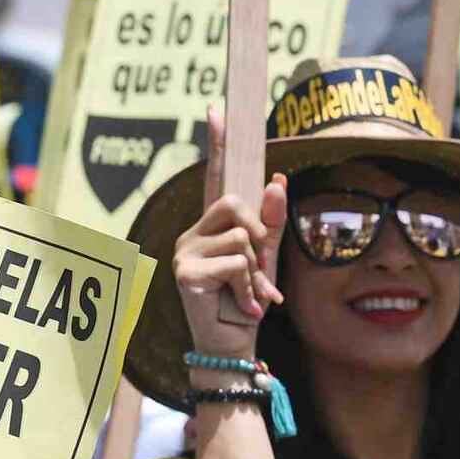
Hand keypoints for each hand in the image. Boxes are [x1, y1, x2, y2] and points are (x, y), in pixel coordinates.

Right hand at [175, 108, 286, 359]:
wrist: (233, 347)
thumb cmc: (247, 303)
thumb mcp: (265, 261)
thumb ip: (270, 224)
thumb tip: (276, 180)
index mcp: (210, 228)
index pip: (215, 178)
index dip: (217, 146)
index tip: (216, 111)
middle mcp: (190, 234)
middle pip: (235, 204)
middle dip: (258, 237)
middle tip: (257, 273)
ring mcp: (183, 251)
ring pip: (240, 236)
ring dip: (256, 271)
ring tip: (250, 296)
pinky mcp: (185, 271)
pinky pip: (235, 263)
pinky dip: (249, 288)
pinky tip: (242, 306)